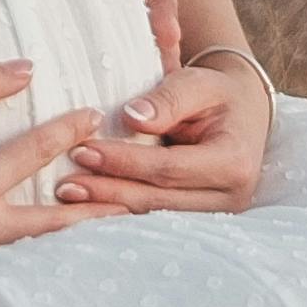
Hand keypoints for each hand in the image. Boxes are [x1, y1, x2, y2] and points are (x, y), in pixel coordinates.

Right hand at [0, 61, 101, 268]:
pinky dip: (23, 250)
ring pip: (26, 250)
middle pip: (53, 225)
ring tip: (99, 229)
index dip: (68, 130)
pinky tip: (37, 246)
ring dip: (62, 236)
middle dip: (95, 211)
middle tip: (135, 202)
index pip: (38, 154)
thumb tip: (27, 69)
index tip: (94, 116)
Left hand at [66, 49, 273, 218]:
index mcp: (234, 162)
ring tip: (68, 196)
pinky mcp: (200, 222)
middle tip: (65, 182)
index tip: (83, 149)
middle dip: (109, 190)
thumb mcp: (198, 83)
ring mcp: (218, 216)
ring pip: (155, 215)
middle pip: (159, 199)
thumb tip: (131, 117)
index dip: (125, 162)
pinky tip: (87, 209)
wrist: (241, 114)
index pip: (169, 168)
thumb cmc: (215, 95)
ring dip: (109, 207)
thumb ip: (168, 98)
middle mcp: (231, 197)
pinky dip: (121, 212)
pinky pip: (156, 219)